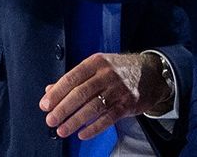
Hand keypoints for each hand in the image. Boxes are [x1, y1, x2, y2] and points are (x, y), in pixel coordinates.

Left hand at [40, 53, 169, 139]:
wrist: (151, 73)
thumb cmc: (118, 70)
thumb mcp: (96, 67)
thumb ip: (73, 79)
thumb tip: (49, 90)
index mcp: (96, 62)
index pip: (72, 78)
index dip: (57, 93)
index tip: (45, 105)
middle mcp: (107, 74)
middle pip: (81, 93)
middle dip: (63, 109)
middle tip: (50, 120)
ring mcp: (118, 89)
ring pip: (93, 107)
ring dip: (75, 121)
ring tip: (62, 130)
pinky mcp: (128, 104)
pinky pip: (108, 118)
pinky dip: (94, 128)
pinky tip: (82, 134)